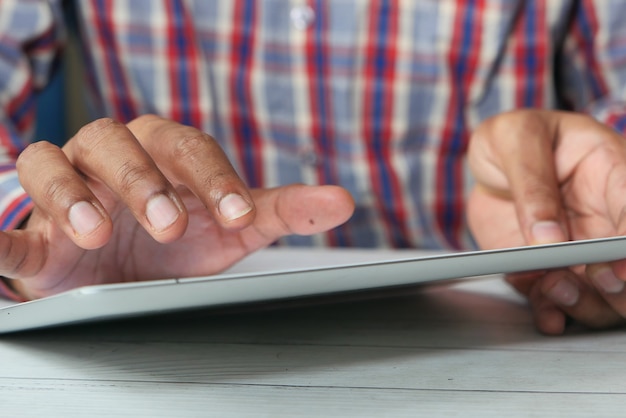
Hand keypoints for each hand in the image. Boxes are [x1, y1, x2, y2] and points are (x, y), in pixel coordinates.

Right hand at [3, 115, 353, 299]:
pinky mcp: (34, 230)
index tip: (239, 216)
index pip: (190, 149)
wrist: (125, 267)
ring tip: (101, 231)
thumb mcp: (232, 226)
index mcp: (165, 153)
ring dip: (75, 195)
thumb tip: (342, 201)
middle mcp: (114, 158)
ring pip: (54, 163)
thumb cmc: (179, 236)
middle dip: (144, 181)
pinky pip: (7, 221)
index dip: (215, 179)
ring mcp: (69, 186)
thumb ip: (280, 210)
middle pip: (121, 144)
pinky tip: (1, 243)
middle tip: (169, 225)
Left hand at [467, 109, 625, 333]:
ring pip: (605, 295)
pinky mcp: (551, 272)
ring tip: (555, 287)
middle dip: (621, 284)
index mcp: (614, 174)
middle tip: (596, 278)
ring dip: (587, 303)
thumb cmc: (515, 138)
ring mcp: (583, 252)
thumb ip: (532, 182)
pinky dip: (555, 314)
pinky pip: (561, 304)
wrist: (491, 165)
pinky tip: (547, 316)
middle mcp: (608, 221)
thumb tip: (548, 237)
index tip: (618, 263)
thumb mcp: (516, 138)